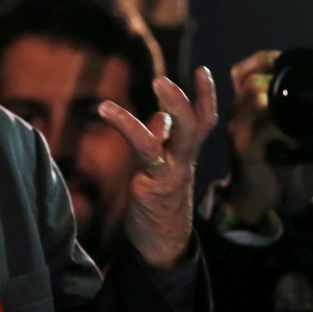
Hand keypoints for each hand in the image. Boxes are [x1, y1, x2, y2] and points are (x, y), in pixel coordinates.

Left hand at [98, 66, 216, 268]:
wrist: (162, 243)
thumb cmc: (161, 202)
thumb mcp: (164, 167)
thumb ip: (161, 139)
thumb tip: (157, 118)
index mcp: (186, 154)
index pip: (204, 120)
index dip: (206, 95)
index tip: (202, 70)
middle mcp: (183, 161)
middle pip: (196, 126)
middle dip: (182, 100)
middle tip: (163, 80)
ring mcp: (170, 174)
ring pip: (172, 138)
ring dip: (166, 109)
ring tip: (152, 82)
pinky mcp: (151, 186)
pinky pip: (143, 150)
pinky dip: (126, 125)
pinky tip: (106, 109)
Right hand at [224, 50, 285, 224]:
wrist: (251, 196)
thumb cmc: (269, 161)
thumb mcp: (275, 131)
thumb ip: (285, 112)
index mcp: (241, 105)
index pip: (240, 71)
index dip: (261, 59)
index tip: (283, 59)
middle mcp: (235, 113)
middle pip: (251, 82)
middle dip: (277, 83)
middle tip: (301, 98)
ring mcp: (238, 130)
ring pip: (256, 100)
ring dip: (282, 105)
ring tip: (299, 119)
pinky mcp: (245, 148)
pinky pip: (265, 129)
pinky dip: (285, 130)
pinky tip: (296, 141)